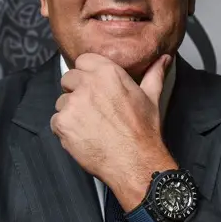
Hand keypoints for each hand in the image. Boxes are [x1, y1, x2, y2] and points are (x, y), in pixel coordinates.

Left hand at [52, 53, 174, 207]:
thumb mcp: (151, 98)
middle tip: (92, 109)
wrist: (135, 162)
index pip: (83, 60)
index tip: (93, 86)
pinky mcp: (62, 123)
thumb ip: (154, 74)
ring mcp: (73, 104)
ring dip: (70, 112)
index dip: (87, 74)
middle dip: (76, 91)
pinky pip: (56, 121)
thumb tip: (164, 59)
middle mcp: (88, 84)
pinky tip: (83, 136)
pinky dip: (65, 130)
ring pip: (61, 102)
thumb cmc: (143, 132)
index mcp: (108, 73)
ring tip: (90, 126)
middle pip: (68, 79)